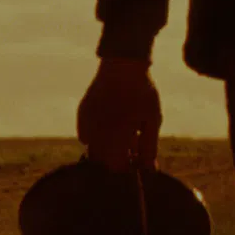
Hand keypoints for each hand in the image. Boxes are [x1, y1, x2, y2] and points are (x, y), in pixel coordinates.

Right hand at [78, 56, 161, 171]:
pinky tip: (109, 129)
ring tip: (120, 138)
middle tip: (130, 152)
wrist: (123, 65)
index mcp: (118, 135)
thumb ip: (149, 147)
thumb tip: (149, 170)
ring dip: (105, 152)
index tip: (136, 164)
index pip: (117, 167)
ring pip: (92, 151)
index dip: (127, 170)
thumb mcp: (152, 120)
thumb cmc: (142, 93)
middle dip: (116, 162)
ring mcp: (87, 123)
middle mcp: (98, 132)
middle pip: (102, 162)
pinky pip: (85, 137)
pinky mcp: (82, 115)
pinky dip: (95, 139)